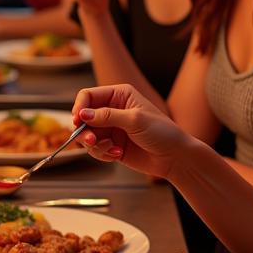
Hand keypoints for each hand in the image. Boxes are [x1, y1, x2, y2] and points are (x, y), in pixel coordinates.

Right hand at [72, 83, 188, 180]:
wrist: (175, 157)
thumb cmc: (162, 132)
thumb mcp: (134, 120)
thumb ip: (107, 116)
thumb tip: (82, 114)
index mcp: (119, 95)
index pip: (88, 96)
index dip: (79, 107)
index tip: (78, 121)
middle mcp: (113, 110)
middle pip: (84, 117)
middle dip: (84, 130)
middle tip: (91, 140)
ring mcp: (112, 128)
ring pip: (87, 135)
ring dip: (94, 144)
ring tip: (109, 149)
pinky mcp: (112, 145)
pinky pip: (95, 149)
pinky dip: (102, 153)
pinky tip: (117, 154)